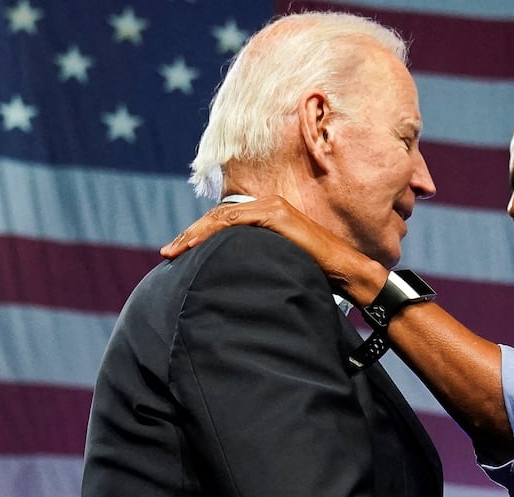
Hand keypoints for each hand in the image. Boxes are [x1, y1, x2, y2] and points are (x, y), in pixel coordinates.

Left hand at [160, 197, 385, 302]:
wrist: (346, 270)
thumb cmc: (319, 273)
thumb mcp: (283, 263)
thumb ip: (261, 259)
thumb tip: (235, 274)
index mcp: (268, 215)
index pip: (224, 221)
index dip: (199, 234)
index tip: (178, 252)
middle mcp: (268, 206)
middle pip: (218, 217)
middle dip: (190, 234)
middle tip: (168, 252)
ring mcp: (272, 208)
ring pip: (222, 217)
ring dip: (194, 234)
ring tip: (174, 251)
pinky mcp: (276, 215)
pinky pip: (235, 220)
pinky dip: (212, 231)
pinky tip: (195, 244)